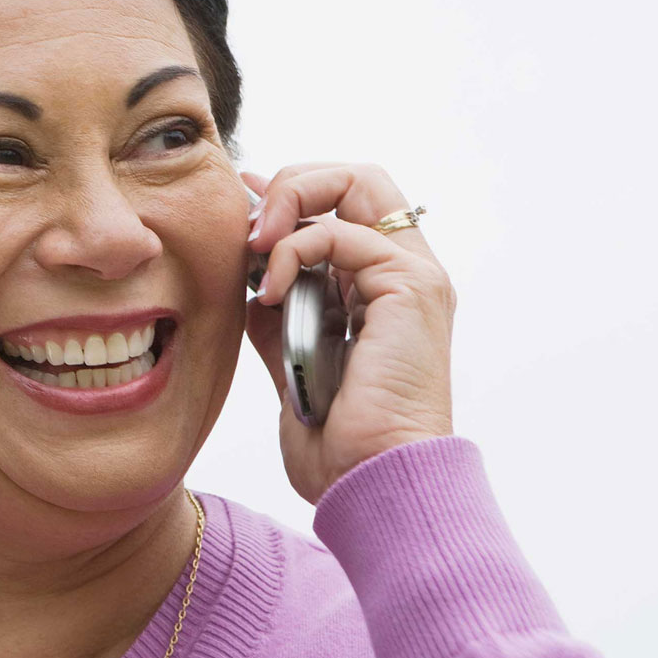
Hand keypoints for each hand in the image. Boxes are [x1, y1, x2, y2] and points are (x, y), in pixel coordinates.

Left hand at [241, 164, 454, 504]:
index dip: (292, 194)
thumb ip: (276, 305)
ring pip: (353, 183)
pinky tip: (269, 290)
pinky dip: (292, 250)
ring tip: (254, 254)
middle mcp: (406, 273)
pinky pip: (341, 232)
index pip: (345, 201)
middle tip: (252, 226)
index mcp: (382, 287)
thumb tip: (249, 264)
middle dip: (294, 183)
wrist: (368, 480)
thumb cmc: (336, 437)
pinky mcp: (410, 287)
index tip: (244, 211)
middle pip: (357, 176)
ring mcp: (414, 277)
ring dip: (287, 208)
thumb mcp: (289, 355)